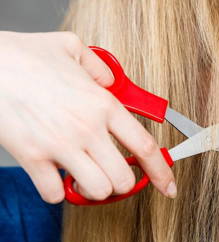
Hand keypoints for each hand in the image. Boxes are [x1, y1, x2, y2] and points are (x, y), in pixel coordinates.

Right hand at [0, 31, 175, 202]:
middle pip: (123, 179)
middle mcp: (88, 129)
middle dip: (122, 183)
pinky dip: (57, 191)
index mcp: (103, 105)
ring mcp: (60, 145)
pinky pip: (54, 193)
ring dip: (94, 190)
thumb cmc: (27, 55)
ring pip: (96, 190)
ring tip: (85, 176)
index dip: (162, 173)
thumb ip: (100, 68)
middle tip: (113, 174)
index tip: (169, 187)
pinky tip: (55, 176)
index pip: (145, 147)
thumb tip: (111, 83)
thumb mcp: (73, 48)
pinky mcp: (32, 157)